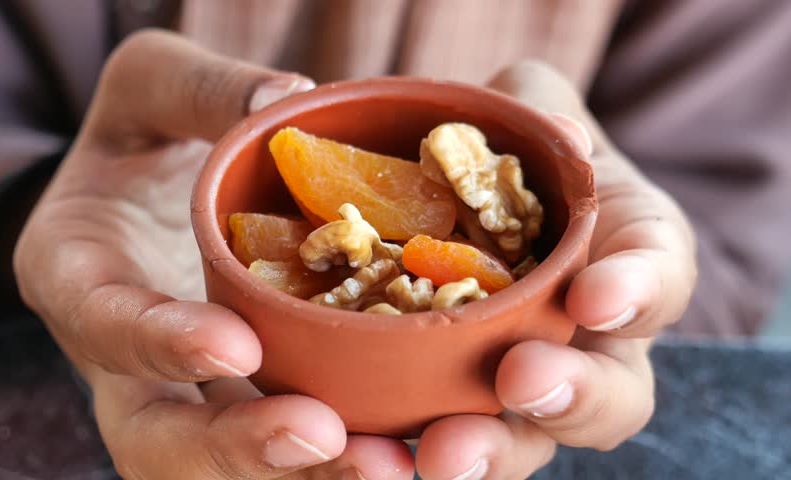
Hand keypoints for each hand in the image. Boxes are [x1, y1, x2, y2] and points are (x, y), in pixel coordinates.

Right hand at [14, 30, 413, 478]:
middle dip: (235, 449)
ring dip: (303, 475)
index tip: (235, 342)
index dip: (159, 342)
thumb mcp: (149, 87)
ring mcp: (183, 395)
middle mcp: (124, 361)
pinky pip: (282, 448)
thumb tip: (288, 98)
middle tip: (320, 436)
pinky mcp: (241, 401)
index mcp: (77, 275)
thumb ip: (200, 89)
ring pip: (223, 465)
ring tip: (390, 464)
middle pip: (155, 438)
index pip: (102, 321)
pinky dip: (336, 458)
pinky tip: (410, 448)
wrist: (150, 194)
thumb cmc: (143, 140)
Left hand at [413, 62, 696, 478]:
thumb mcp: (529, 108)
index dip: (639, 290)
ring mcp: (525, 382)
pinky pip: (442, 438)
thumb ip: (543, 107)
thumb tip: (555, 135)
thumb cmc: (509, 149)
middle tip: (522, 381)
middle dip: (574, 396)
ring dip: (492, 453)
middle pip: (612, 393)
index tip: (597, 294)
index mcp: (627, 256)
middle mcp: (592, 339)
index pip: (659, 274)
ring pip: (530, 439)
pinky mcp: (454, 405)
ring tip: (442, 454)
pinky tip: (368, 451)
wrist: (459, 194)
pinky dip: (408, 453)